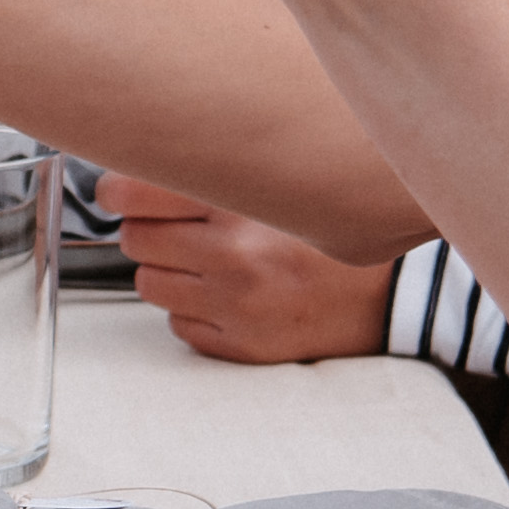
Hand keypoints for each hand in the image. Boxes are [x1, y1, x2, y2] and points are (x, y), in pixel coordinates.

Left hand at [101, 172, 395, 365]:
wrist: (392, 292)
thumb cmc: (328, 232)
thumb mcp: (279, 183)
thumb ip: (216, 169)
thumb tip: (136, 163)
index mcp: (242, 202)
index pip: (134, 193)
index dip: (116, 191)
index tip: (117, 192)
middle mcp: (235, 255)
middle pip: (136, 240)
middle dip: (149, 231)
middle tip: (181, 226)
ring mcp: (237, 305)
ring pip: (148, 285)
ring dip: (166, 271)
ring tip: (206, 260)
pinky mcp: (241, 345)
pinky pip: (178, 325)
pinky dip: (192, 310)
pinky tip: (228, 294)